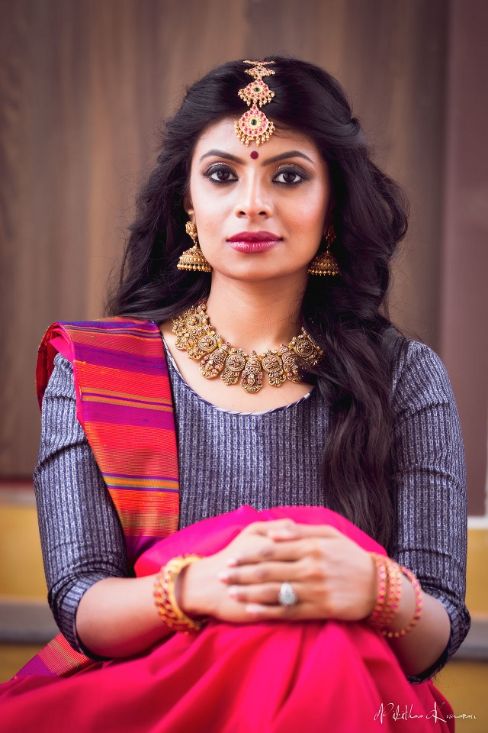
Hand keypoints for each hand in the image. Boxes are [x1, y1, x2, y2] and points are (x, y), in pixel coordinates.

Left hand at [179, 519, 376, 623]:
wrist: (378, 586)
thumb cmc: (349, 556)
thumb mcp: (329, 535)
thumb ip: (300, 531)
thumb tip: (273, 530)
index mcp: (312, 547)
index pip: (273, 549)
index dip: (249, 554)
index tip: (232, 557)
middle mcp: (311, 567)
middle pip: (269, 571)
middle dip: (242, 574)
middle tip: (221, 575)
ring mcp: (315, 590)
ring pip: (276, 592)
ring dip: (250, 593)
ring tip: (230, 593)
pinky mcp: (320, 609)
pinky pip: (289, 611)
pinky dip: (269, 612)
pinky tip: (251, 611)